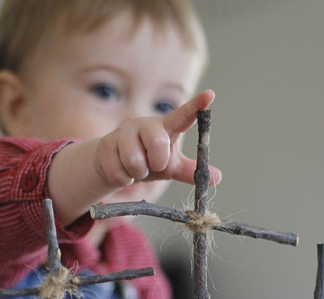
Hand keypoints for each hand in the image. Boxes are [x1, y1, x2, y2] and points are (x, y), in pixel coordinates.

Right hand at [93, 89, 221, 187]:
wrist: (115, 165)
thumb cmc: (148, 161)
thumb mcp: (171, 166)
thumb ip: (191, 171)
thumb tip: (217, 178)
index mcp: (166, 128)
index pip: (183, 115)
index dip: (196, 106)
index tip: (210, 95)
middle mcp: (145, 125)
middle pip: (158, 144)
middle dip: (157, 162)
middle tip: (153, 164)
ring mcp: (124, 133)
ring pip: (135, 163)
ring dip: (138, 173)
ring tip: (136, 167)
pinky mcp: (106, 145)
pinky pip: (119, 172)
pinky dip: (124, 179)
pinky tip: (122, 170)